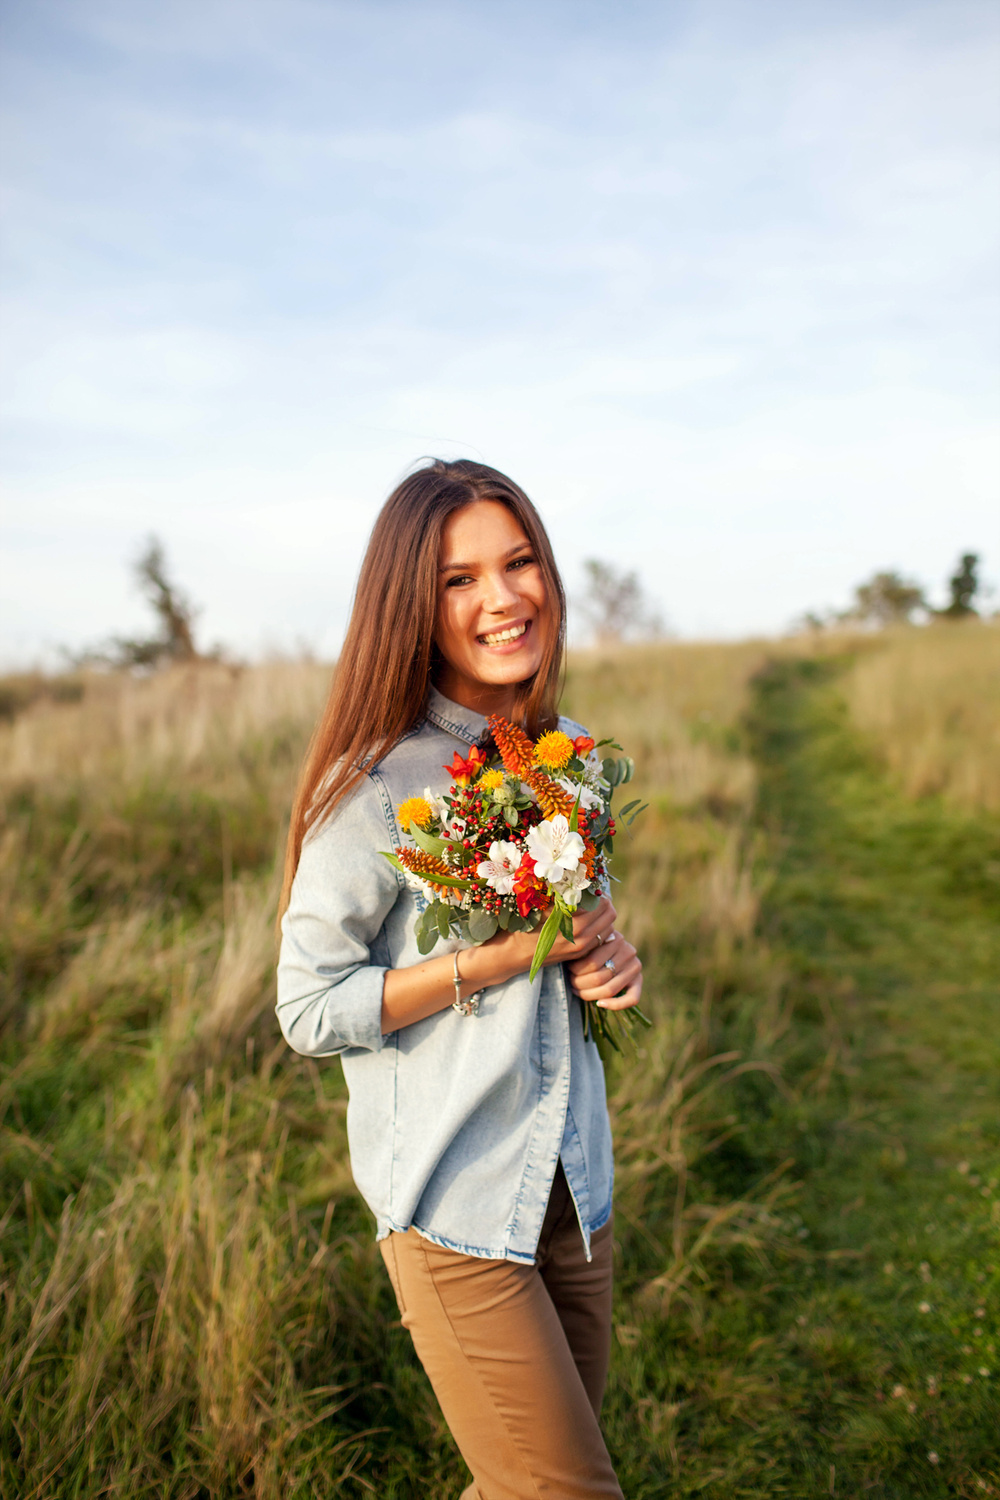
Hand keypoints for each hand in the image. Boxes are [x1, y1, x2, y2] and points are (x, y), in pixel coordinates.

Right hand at [465, 896, 619, 989]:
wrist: (512, 954)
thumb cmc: (524, 924)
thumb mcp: (542, 905)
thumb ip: (562, 894)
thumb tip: (577, 877)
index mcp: (575, 923)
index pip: (603, 903)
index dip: (597, 892)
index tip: (588, 886)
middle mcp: (583, 938)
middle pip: (610, 915)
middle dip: (603, 903)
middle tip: (591, 896)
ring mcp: (582, 948)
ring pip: (608, 928)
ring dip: (601, 917)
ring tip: (588, 909)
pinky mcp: (579, 955)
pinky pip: (599, 939)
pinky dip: (597, 929)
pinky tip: (583, 922)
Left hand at [565, 925, 642, 1011]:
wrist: (606, 946)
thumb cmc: (590, 945)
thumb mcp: (586, 941)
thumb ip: (582, 947)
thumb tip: (568, 955)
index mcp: (615, 939)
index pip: (592, 962)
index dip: (576, 969)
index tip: (568, 968)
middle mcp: (628, 952)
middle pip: (599, 977)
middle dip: (579, 982)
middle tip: (570, 981)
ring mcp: (635, 967)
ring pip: (609, 990)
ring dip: (588, 993)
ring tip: (576, 989)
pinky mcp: (638, 980)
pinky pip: (631, 999)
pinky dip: (615, 1005)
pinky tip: (599, 1004)